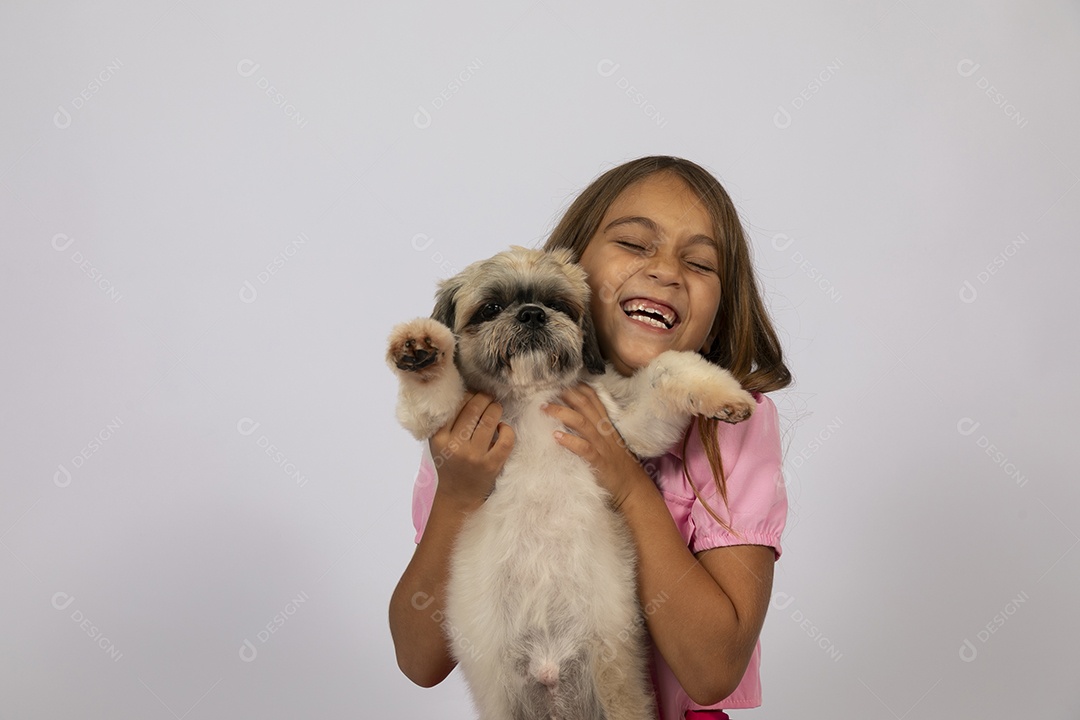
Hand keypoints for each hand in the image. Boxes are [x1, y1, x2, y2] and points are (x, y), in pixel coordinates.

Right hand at [429, 391, 514, 506]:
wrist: (457, 496)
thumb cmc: (449, 464)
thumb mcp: (439, 443)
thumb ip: (447, 422)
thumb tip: (468, 394)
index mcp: (439, 438)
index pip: (456, 406)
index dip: (468, 395)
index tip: (474, 395)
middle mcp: (455, 445)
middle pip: (474, 409)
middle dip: (484, 398)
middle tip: (488, 397)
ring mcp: (474, 456)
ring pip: (490, 420)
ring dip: (495, 409)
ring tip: (495, 408)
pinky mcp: (491, 465)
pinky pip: (505, 440)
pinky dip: (507, 429)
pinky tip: (502, 428)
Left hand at [542, 383, 652, 508]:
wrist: (632, 487)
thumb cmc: (616, 464)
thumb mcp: (606, 440)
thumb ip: (592, 428)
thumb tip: (570, 415)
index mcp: (605, 424)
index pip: (593, 399)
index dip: (577, 387)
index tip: (560, 381)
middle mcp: (603, 431)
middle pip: (585, 405)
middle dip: (566, 395)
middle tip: (545, 391)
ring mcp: (601, 445)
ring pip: (582, 423)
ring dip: (562, 413)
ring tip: (544, 409)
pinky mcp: (598, 461)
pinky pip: (584, 448)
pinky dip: (570, 441)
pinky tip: (556, 437)